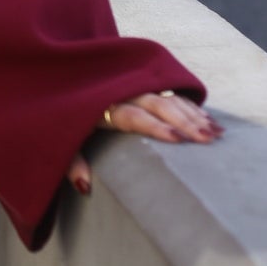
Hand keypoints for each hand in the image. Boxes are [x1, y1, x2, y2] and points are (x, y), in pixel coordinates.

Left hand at [65, 91, 221, 195]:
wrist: (51, 78)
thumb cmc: (54, 119)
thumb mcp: (56, 141)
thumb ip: (71, 163)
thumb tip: (85, 187)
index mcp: (98, 105)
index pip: (132, 115)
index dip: (155, 126)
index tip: (179, 139)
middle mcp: (117, 90)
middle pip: (156, 103)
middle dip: (184, 121)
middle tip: (209, 139)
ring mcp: (129, 83)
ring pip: (166, 96)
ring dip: (192, 113)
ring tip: (216, 132)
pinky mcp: (138, 81)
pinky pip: (167, 90)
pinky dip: (187, 104)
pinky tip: (207, 118)